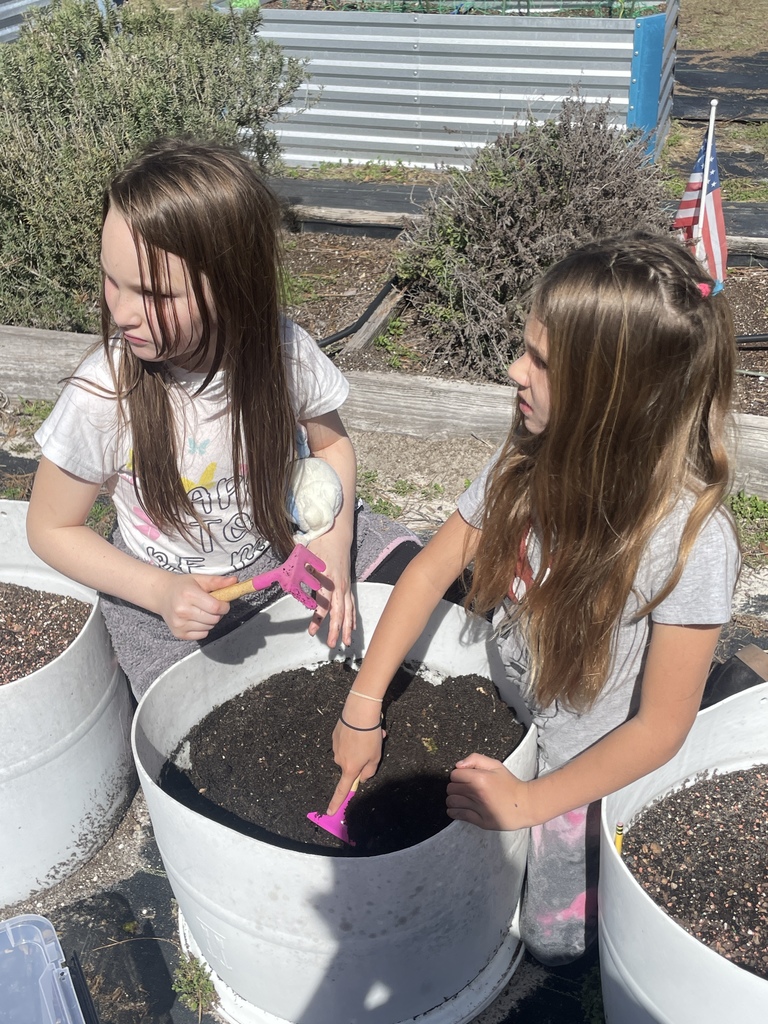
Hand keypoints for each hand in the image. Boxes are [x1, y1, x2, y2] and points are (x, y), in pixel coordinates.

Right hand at [154, 573, 234, 640]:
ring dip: (211, 620)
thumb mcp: (199, 579)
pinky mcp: (179, 633)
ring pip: (209, 627)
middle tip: (212, 606)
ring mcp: (179, 624)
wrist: (162, 595)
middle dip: (218, 613)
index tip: (223, 602)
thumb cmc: (182, 586)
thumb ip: (218, 581)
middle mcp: (182, 610)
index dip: (224, 606)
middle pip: (214, 619)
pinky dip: (204, 628)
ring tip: (202, 611)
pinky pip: (202, 635)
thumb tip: (235, 581)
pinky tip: (196, 619)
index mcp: (189, 595)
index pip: (216, 607)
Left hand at [306, 531, 354, 647]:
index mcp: (327, 579)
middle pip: (340, 611)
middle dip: (337, 629)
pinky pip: (352, 605)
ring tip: (347, 643)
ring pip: (349, 611)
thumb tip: (289, 587)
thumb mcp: (305, 560)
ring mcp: (346, 587)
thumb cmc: (319, 548)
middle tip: (333, 644)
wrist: (336, 537)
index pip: (324, 603)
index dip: (318, 618)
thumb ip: (299, 575)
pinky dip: (353, 618)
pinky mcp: (348, 587)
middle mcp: (339, 586)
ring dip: (348, 628)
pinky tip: (353, 629)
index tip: (312, 631)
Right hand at [327, 707, 384, 814]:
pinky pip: (345, 742)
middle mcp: (339, 760)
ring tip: (371, 734)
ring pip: (349, 753)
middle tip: (373, 747)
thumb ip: (369, 771)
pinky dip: (353, 738)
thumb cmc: (369, 737)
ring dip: (359, 747)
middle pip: (351, 766)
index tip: (330, 812)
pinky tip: (361, 728)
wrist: (358, 713)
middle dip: (361, 759)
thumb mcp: (375, 757)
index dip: (336, 802)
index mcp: (350, 768)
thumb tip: (362, 777)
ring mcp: (336, 747)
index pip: (342, 790)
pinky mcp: (335, 736)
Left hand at [446, 753, 531, 830]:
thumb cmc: (510, 784)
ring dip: (453, 800)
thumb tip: (458, 765)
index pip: (454, 775)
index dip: (458, 775)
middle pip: (451, 789)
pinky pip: (459, 815)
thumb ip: (475, 759)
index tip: (465, 778)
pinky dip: (455, 812)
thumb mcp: (495, 765)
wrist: (525, 804)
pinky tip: (459, 809)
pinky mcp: (481, 821)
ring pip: (452, 802)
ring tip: (461, 799)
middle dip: (455, 787)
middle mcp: (477, 793)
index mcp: (479, 778)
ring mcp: (478, 809)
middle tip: (464, 788)